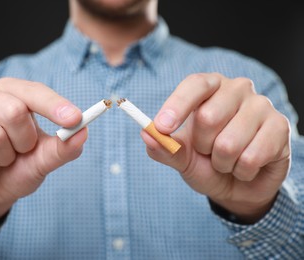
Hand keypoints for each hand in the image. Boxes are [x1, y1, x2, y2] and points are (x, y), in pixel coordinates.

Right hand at [0, 77, 86, 236]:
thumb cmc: (15, 169)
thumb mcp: (42, 161)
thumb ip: (62, 148)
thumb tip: (83, 132)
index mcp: (11, 92)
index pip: (34, 92)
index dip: (55, 105)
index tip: (75, 119)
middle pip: (13, 111)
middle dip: (23, 142)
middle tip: (17, 151)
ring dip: (2, 159)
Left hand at [141, 73, 290, 222]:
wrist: (238, 185)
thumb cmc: (207, 163)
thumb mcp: (182, 157)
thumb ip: (164, 148)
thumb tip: (146, 135)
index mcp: (210, 88)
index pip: (195, 85)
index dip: (177, 106)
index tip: (162, 128)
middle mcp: (237, 89)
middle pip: (208, 116)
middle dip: (202, 147)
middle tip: (209, 151)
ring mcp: (261, 106)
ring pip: (229, 143)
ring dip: (222, 163)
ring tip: (228, 161)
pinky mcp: (280, 127)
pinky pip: (251, 157)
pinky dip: (242, 171)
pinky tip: (246, 166)